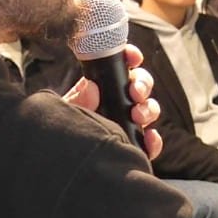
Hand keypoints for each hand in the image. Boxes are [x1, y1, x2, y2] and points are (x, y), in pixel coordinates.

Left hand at [62, 42, 162, 161]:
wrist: (64, 160)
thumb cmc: (64, 129)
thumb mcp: (67, 111)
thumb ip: (78, 100)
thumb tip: (91, 87)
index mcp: (102, 87)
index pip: (121, 66)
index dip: (130, 57)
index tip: (133, 57)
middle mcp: (119, 102)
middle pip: (141, 86)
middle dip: (142, 84)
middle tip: (134, 91)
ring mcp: (128, 123)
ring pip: (149, 110)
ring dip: (148, 109)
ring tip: (137, 115)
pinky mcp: (135, 146)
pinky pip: (151, 143)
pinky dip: (154, 140)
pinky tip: (149, 138)